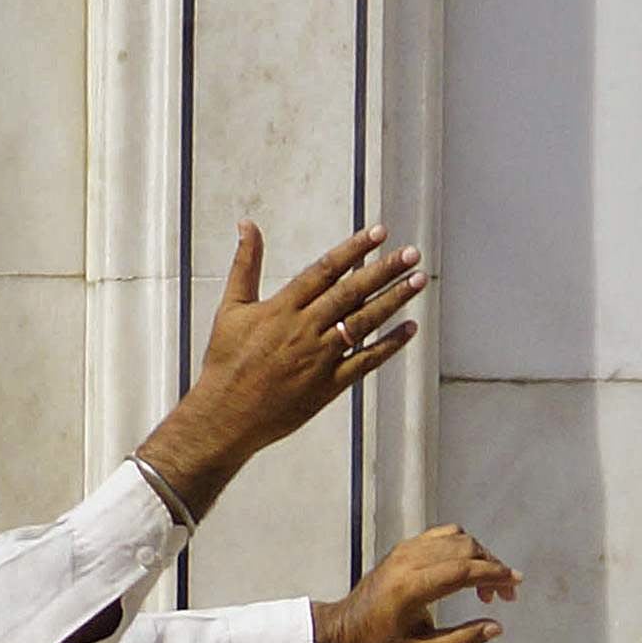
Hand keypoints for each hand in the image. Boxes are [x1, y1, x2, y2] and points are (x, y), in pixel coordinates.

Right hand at [140, 225, 425, 504]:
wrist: (223, 417)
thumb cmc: (225, 362)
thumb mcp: (231, 309)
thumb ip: (245, 265)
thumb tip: (246, 224)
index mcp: (280, 309)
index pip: (324, 270)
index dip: (353, 249)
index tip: (379, 232)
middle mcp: (303, 330)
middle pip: (351, 293)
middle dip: (384, 270)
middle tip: (411, 252)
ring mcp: (317, 358)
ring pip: (363, 323)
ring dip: (393, 300)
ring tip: (418, 280)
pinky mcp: (326, 386)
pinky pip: (364, 361)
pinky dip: (389, 345)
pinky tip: (409, 329)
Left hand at [313, 525, 517, 642]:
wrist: (339, 633)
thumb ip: (460, 642)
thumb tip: (495, 627)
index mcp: (409, 589)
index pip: (462, 569)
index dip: (494, 574)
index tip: (514, 584)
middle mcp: (406, 564)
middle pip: (464, 548)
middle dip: (492, 567)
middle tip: (502, 595)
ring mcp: (402, 553)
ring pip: (456, 538)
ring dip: (479, 556)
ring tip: (485, 588)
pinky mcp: (401, 550)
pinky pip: (441, 536)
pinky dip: (462, 547)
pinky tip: (466, 571)